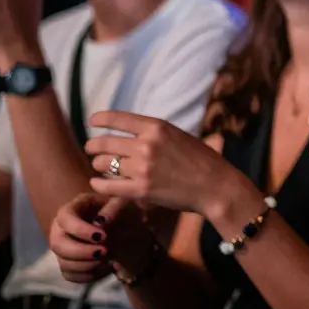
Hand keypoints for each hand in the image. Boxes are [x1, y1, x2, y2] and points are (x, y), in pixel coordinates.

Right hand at [49, 193, 153, 283]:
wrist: (123, 226)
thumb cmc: (120, 210)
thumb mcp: (121, 203)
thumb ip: (112, 209)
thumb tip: (100, 223)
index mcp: (73, 208)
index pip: (65, 218)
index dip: (80, 229)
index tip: (102, 236)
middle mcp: (61, 229)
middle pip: (57, 244)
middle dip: (80, 251)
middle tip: (104, 252)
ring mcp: (63, 248)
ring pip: (63, 262)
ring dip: (85, 265)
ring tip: (107, 260)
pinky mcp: (68, 263)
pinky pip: (69, 275)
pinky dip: (87, 275)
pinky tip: (105, 267)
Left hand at [85, 111, 249, 216]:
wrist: (216, 187)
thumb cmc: (202, 161)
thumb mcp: (179, 136)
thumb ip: (154, 134)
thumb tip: (127, 134)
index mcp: (157, 127)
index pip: (117, 118)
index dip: (100, 119)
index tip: (92, 121)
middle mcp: (147, 145)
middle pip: (104, 143)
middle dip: (93, 146)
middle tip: (92, 149)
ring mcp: (142, 168)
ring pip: (103, 164)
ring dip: (99, 165)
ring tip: (102, 167)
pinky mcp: (141, 190)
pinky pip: (107, 185)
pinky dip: (98, 183)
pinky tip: (98, 182)